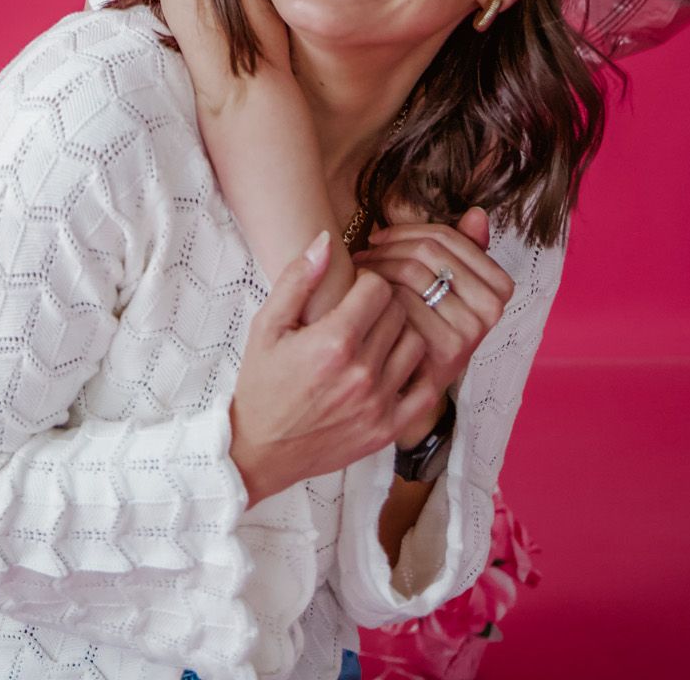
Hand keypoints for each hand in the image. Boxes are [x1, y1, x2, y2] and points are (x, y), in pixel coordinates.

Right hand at [228, 232, 432, 506]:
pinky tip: (394, 367)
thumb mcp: (267, 325)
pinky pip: (426, 389)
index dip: (366, 282)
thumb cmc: (263, 382)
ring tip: (377, 338)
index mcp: (332, 342)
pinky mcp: (388, 429)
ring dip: (399, 334)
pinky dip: (417, 372)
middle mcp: (361, 373)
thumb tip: (327, 239)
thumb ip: (298, 278)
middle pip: (398, 312)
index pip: (378, 288)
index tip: (352, 291)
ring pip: (416, 344)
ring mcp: (378, 404)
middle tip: (364, 312)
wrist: (262, 449)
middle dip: (383, 304)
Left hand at [352, 207, 513, 429]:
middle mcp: (492, 308)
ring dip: (378, 265)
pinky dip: (377, 293)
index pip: (447, 236)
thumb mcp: (446, 286)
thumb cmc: (423, 323)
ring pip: (413, 271)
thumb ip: (463, 249)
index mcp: (499, 286)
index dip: (406, 230)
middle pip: (428, 250)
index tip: (380, 236)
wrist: (411, 383)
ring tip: (360, 269)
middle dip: (388, 245)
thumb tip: (476, 213)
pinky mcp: (447, 350)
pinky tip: (361, 297)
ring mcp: (472, 330)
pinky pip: (403, 301)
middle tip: (364, 252)